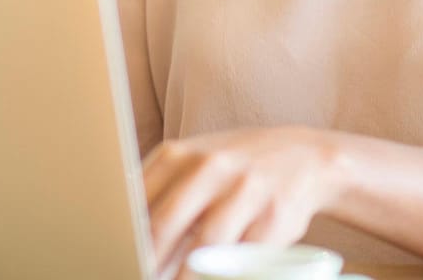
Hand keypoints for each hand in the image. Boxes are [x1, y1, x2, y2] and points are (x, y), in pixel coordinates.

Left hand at [142, 126, 342, 277]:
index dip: (123, 236)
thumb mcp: (195, 162)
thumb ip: (160, 190)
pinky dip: (223, 275)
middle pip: (163, 226)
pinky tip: (212, 279)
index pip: (136, 201)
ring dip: (183, 277)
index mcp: (178, 155)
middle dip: (145, 262)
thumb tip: (125, 234)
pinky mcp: (271, 216)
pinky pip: (241, 255)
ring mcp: (243, 189)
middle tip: (136, 275)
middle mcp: (209, 167)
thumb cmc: (236, 166)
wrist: (306, 156)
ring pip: (203, 245)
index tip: (116, 257)